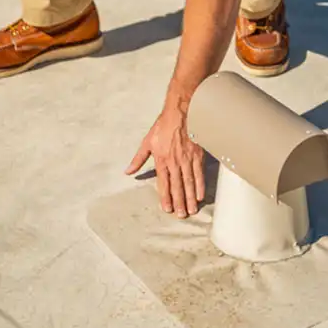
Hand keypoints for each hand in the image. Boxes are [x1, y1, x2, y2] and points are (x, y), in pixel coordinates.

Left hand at [125, 99, 205, 217]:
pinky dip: (200, 186)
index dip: (165, 197)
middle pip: (177, 186)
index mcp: (161, 159)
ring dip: (190, 198)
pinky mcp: (198, 155)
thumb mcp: (147, 141)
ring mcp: (187, 159)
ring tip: (191, 210)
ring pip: (188, 183)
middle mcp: (174, 162)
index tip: (167, 209)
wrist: (180, 112)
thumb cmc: (163, 125)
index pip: (163, 183)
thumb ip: (138, 159)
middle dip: (179, 202)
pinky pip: (199, 174)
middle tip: (181, 215)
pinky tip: (200, 196)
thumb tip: (128, 172)